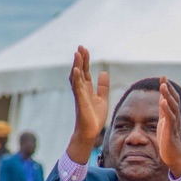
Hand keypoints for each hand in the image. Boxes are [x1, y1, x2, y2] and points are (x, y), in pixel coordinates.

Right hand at [66, 46, 110, 165]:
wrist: (90, 132)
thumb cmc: (94, 118)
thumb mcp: (102, 99)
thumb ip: (103, 87)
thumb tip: (103, 73)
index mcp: (87, 89)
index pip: (85, 72)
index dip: (85, 61)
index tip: (84, 50)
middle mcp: (81, 91)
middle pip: (79, 72)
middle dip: (80, 60)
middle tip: (80, 47)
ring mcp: (80, 96)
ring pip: (76, 78)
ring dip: (77, 66)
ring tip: (77, 54)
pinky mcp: (81, 102)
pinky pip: (77, 89)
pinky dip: (76, 79)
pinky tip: (76, 70)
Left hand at [156, 78, 180, 178]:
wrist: (175, 158)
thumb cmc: (170, 142)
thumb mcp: (165, 123)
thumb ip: (164, 112)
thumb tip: (162, 99)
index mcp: (173, 116)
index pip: (172, 99)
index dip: (168, 88)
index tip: (163, 77)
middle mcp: (176, 118)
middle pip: (174, 100)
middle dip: (169, 88)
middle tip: (164, 78)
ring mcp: (174, 124)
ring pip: (173, 107)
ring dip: (168, 95)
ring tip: (163, 86)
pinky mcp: (171, 131)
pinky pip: (170, 118)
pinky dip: (166, 109)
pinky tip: (163, 101)